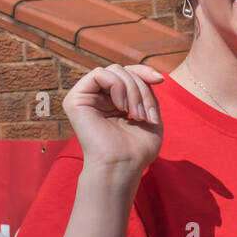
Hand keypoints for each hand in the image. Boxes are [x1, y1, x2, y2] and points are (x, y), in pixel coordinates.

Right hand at [62, 64, 163, 178]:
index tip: (161, 80)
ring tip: (137, 114)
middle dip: (141, 88)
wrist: (124, 164)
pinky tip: (121, 107)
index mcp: (114, 101)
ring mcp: (86, 97)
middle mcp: (99, 97)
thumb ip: (147, 93)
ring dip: (133, 90)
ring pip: (114, 71)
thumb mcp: (151, 114)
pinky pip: (99, 74)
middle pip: (123, 71)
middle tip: (145, 114)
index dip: (144, 72)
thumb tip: (151, 75)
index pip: (129, 74)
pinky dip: (117, 86)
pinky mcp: (75, 99)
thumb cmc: (138, 148)